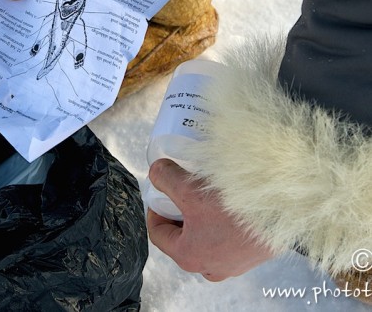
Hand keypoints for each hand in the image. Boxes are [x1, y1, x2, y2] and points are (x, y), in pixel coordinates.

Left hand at [147, 159, 274, 280]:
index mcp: (188, 256)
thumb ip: (164, 178)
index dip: (155, 206)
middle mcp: (210, 267)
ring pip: (204, 237)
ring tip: (206, 192)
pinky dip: (222, 220)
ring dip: (201, 214)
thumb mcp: (188, 188)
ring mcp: (233, 264)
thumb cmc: (233, 207)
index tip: (161, 189)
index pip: (158, 232)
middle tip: (183, 188)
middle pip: (181, 235)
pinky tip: (228, 201)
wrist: (283, 212)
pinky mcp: (252, 254)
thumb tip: (156, 171)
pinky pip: (227, 237)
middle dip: (179, 210)